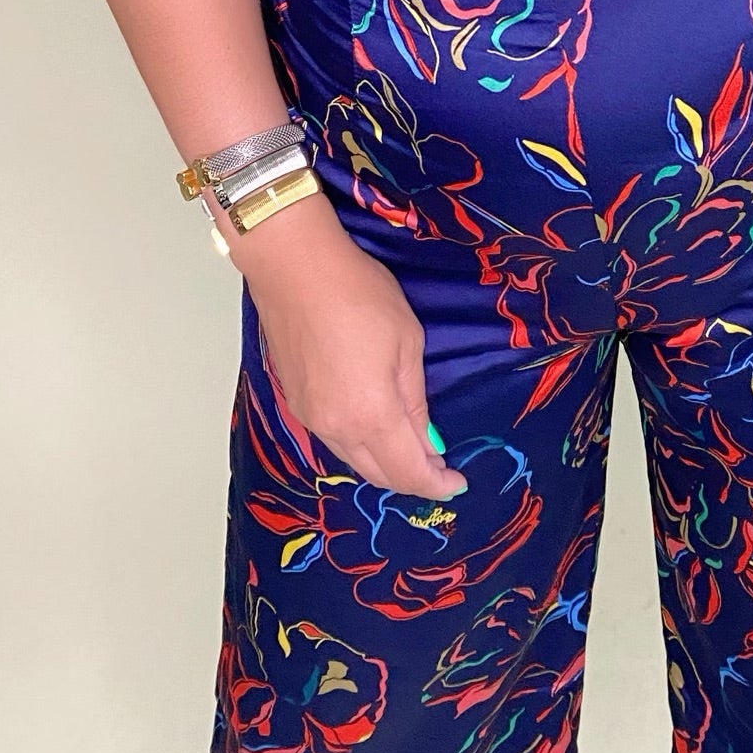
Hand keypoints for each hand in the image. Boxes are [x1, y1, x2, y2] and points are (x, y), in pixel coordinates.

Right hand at [220, 190, 464, 501]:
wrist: (295, 268)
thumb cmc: (359, 294)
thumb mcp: (407, 342)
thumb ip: (415, 399)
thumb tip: (427, 440)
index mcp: (371, 415)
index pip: (408, 470)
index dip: (435, 483)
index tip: (457, 482)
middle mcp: (336, 428)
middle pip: (378, 474)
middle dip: (411, 479)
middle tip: (438, 470)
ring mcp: (310, 419)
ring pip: (353, 460)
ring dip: (384, 464)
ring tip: (412, 451)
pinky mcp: (295, 405)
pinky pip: (334, 440)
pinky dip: (360, 446)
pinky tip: (375, 431)